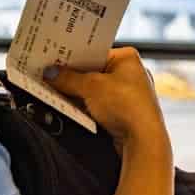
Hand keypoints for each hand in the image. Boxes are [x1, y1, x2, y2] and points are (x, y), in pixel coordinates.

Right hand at [43, 46, 170, 158]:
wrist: (143, 141)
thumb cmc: (127, 107)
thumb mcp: (91, 87)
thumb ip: (68, 79)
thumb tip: (51, 73)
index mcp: (127, 58)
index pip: (93, 53)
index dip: (73, 57)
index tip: (54, 61)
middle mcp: (131, 74)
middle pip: (93, 72)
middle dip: (74, 78)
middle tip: (51, 77)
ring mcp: (129, 95)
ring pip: (95, 92)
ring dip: (79, 95)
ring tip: (57, 93)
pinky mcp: (125, 114)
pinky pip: (100, 106)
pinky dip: (87, 108)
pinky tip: (72, 110)